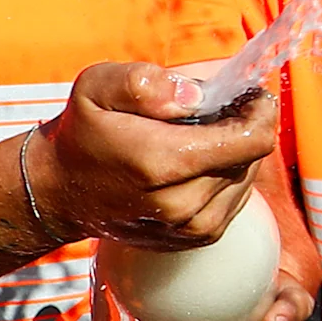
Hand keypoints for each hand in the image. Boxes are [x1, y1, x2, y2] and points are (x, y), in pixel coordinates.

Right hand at [32, 63, 276, 250]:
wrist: (61, 190)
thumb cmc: (83, 134)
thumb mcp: (95, 88)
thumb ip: (144, 83)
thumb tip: (196, 95)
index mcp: (161, 162)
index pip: (251, 140)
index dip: (260, 112)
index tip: (250, 95)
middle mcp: (182, 204)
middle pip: (251, 156)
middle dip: (243, 126)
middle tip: (220, 108)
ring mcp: (192, 227)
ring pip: (247, 177)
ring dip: (236, 152)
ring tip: (202, 134)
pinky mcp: (197, 238)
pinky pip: (237, 197)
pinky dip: (227, 174)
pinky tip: (199, 160)